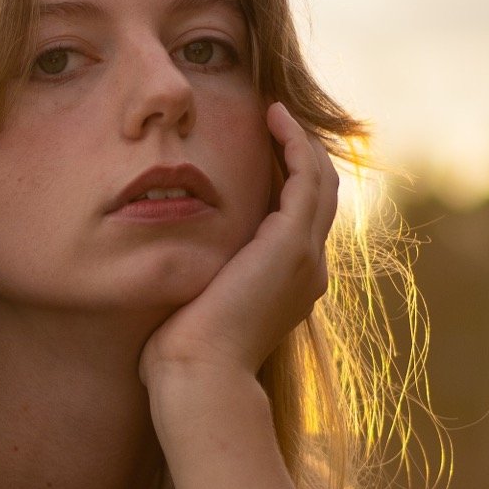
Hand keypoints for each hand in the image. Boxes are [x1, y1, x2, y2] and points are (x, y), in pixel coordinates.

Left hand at [138, 104, 336, 422]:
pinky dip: (294, 142)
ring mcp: (305, 255)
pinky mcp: (292, 242)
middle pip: (318, 196)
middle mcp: (307, 269)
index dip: (286, 182)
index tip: (261, 153)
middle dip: (300, 155)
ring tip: (273, 112)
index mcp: (288, 285)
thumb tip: (168, 277)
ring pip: (320, 181)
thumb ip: (198, 286)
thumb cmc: (184, 358)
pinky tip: (271, 117)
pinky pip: (307, 175)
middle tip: (273, 120)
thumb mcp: (196, 310)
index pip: (298, 221)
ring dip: (300, 141)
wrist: (201, 377)